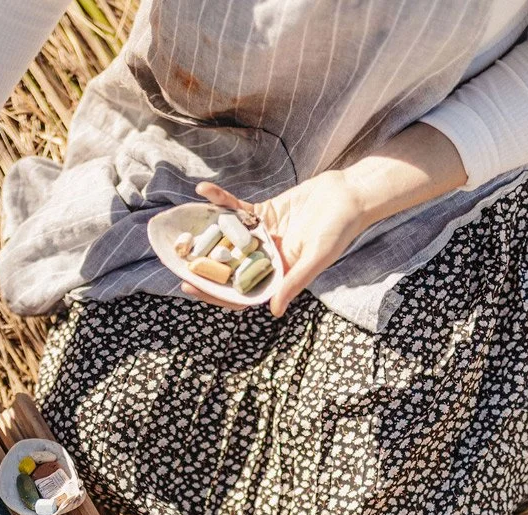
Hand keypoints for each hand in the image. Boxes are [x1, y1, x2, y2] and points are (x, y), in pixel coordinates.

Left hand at [182, 174, 372, 316]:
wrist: (350, 195)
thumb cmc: (340, 229)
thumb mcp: (317, 257)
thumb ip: (295, 282)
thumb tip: (273, 310)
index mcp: (279, 275)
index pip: (241, 290)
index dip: (215, 292)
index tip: (191, 288)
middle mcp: (268, 259)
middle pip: (229, 267)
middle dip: (203, 266)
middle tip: (176, 262)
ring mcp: (264, 236)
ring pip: (229, 239)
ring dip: (207, 234)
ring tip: (182, 230)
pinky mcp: (265, 214)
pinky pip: (238, 211)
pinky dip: (221, 201)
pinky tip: (204, 190)